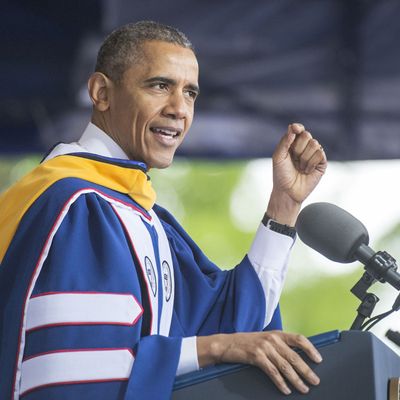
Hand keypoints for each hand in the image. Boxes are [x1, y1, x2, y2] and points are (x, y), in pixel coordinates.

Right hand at [197, 331, 321, 394]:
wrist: (227, 344)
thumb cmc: (248, 343)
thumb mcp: (265, 339)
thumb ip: (280, 345)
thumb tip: (298, 357)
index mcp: (277, 334)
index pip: (299, 338)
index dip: (310, 349)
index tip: (319, 359)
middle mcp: (272, 339)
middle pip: (294, 356)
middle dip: (306, 370)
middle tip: (315, 381)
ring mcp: (264, 347)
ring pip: (285, 366)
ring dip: (296, 379)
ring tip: (304, 389)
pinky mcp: (256, 357)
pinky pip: (272, 372)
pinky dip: (281, 382)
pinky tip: (286, 389)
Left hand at [267, 123, 326, 224]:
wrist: (287, 191)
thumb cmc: (281, 175)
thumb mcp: (278, 157)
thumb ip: (285, 141)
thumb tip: (293, 127)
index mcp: (292, 144)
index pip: (298, 130)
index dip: (298, 128)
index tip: (295, 129)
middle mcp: (304, 148)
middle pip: (307, 135)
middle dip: (298, 147)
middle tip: (293, 159)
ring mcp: (314, 155)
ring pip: (315, 144)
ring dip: (304, 158)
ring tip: (300, 167)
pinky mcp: (321, 163)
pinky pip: (320, 154)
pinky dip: (311, 163)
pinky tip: (307, 171)